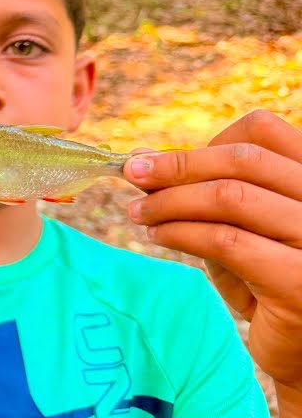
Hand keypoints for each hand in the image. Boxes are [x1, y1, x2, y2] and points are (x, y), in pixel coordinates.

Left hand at [126, 110, 301, 393]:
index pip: (264, 132)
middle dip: (176, 165)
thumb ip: (214, 196)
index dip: (205, 142)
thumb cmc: (272, 286)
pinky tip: (158, 236)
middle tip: (132, 175)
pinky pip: (227, 241)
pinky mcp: (299, 280)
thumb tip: (148, 162)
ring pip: (230, 197)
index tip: (157, 160)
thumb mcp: (249, 230)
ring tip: (139, 212)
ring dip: (171, 200)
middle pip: (243, 159)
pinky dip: (181, 232)